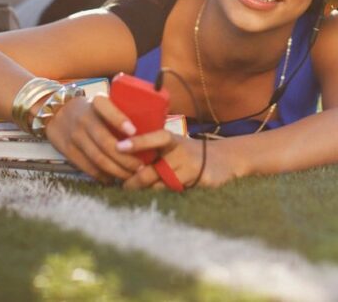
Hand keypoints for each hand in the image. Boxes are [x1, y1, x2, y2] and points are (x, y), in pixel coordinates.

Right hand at [45, 95, 143, 183]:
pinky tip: (113, 179)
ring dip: (117, 170)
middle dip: (126, 158)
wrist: (56, 112)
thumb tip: (152, 130)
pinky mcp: (67, 150)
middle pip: (106, 142)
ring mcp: (74, 135)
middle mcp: (84, 118)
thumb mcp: (103, 103)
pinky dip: (102, 176)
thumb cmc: (91, 110)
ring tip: (131, 176)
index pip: (107, 109)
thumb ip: (121, 112)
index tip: (134, 131)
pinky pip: (87, 167)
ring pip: (98, 158)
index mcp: (96, 103)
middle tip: (140, 167)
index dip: (119, 120)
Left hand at [120, 132, 237, 189]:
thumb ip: (150, 147)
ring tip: (133, 192)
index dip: (139, 142)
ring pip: (161, 187)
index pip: (157, 138)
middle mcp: (182, 152)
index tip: (119, 146)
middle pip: (152, 171)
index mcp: (173, 140)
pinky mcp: (201, 183)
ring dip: (146, 191)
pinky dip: (161, 197)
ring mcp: (192, 168)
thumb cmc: (185, 152)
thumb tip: (115, 153)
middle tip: (122, 185)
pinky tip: (152, 198)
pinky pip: (174, 194)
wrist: (222, 160)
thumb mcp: (171, 144)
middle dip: (134, 181)